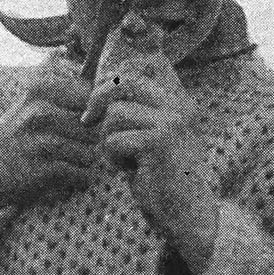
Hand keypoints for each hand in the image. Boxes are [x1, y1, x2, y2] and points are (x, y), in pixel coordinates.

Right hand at [0, 58, 100, 215]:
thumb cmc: (15, 135)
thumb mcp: (31, 101)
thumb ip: (62, 88)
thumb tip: (96, 82)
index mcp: (38, 90)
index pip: (91, 97)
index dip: (94, 113)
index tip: (83, 123)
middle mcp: (38, 113)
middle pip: (93, 127)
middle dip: (91, 141)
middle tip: (75, 148)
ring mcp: (40, 142)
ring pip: (91, 152)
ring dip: (85, 162)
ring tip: (68, 162)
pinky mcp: (42, 170)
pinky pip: (82, 174)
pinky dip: (80, 179)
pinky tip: (67, 177)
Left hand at [82, 44, 219, 272]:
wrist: (185, 212)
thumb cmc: (159, 174)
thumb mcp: (147, 133)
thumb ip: (133, 109)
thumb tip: (96, 85)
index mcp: (177, 99)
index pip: (145, 62)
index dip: (113, 77)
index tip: (99, 101)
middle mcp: (179, 105)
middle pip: (123, 81)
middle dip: (98, 100)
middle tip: (89, 121)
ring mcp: (171, 122)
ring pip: (114, 113)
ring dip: (108, 138)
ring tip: (125, 156)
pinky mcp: (159, 142)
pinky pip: (114, 139)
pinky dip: (114, 157)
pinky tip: (132, 170)